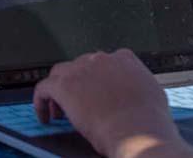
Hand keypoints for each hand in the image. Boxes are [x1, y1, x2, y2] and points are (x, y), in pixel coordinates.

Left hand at [33, 50, 192, 157]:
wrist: (138, 132)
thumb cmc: (148, 122)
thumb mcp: (151, 95)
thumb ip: (136, 86)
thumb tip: (130, 93)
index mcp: (124, 59)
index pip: (104, 63)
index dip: (96, 78)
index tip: (94, 91)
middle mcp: (101, 59)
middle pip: (80, 67)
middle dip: (77, 85)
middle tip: (77, 103)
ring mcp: (80, 70)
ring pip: (60, 74)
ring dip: (59, 90)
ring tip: (60, 111)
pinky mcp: (63, 85)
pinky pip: (43, 89)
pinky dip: (41, 102)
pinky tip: (45, 116)